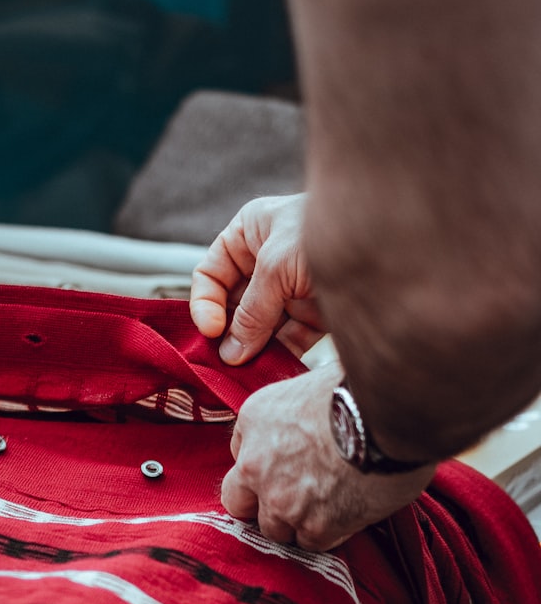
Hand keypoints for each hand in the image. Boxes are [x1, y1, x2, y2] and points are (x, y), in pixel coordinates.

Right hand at [190, 194, 325, 363]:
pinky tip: (269, 371)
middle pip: (232, 306)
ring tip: (245, 371)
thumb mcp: (277, 266)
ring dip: (250, 350)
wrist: (397, 245)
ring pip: (257, 327)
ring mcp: (289, 291)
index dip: (205, 304)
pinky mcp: (312, 315)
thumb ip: (250, 311)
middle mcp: (266, 262)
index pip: (211, 275)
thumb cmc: (331, 232)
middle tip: (224, 360)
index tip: (211, 332)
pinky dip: (277, 357)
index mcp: (250, 234)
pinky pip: (285, 341)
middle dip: (228, 333)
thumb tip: (229, 353)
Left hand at [221, 364, 436, 550]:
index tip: (284, 465)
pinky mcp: (315, 525)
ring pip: (274, 529)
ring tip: (326, 507)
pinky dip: (328, 534)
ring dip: (295, 522)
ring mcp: (281, 499)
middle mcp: (255, 463)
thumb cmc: (360, 387)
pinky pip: (311, 543)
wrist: (389, 411)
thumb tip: (307, 416)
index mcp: (254, 419)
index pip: (239, 452)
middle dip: (260, 503)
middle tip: (291, 497)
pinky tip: (347, 515)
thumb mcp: (311, 381)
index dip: (262, 463)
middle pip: (239, 502)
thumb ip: (295, 410)